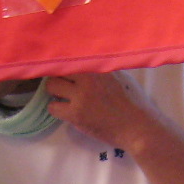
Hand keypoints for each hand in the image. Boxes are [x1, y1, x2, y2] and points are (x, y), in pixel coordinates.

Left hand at [43, 72, 159, 147]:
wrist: (132, 126)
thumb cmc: (125, 102)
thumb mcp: (114, 77)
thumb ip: (97, 69)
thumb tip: (81, 62)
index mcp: (97, 66)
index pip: (70, 57)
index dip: (62, 63)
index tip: (60, 68)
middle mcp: (88, 77)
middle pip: (57, 69)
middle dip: (56, 78)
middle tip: (62, 86)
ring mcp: (81, 95)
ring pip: (51, 86)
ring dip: (54, 93)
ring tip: (63, 98)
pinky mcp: (76, 113)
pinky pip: (53, 107)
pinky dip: (56, 109)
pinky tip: (65, 111)